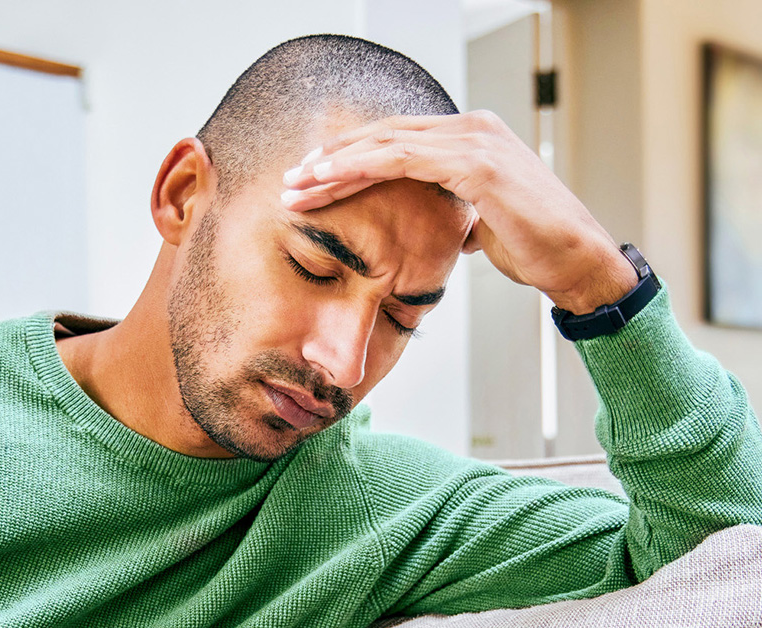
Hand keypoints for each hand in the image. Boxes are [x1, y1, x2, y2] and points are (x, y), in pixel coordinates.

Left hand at [280, 111, 637, 314]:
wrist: (576, 260)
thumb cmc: (534, 246)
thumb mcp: (484, 223)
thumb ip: (458, 213)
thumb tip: (445, 227)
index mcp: (469, 139)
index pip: (395, 142)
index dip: (350, 161)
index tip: (311, 185)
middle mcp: (471, 128)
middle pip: (383, 136)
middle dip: (330, 161)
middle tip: (290, 182)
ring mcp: (475, 140)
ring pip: (385, 143)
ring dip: (334, 166)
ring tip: (296, 186)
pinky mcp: (476, 163)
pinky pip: (404, 158)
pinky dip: (361, 168)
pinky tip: (330, 181)